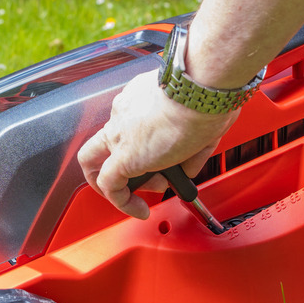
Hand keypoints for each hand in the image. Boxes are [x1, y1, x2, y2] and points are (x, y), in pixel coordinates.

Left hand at [78, 70, 238, 218]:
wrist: (202, 91)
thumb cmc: (206, 96)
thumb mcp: (199, 121)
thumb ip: (191, 148)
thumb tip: (188, 167)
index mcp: (140, 98)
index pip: (130, 124)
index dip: (147, 147)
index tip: (164, 158)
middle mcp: (124, 112)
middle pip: (106, 142)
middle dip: (124, 165)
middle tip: (152, 177)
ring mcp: (119, 133)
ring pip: (97, 162)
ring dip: (120, 183)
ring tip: (146, 196)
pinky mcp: (122, 156)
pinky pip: (110, 186)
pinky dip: (122, 202)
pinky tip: (140, 210)